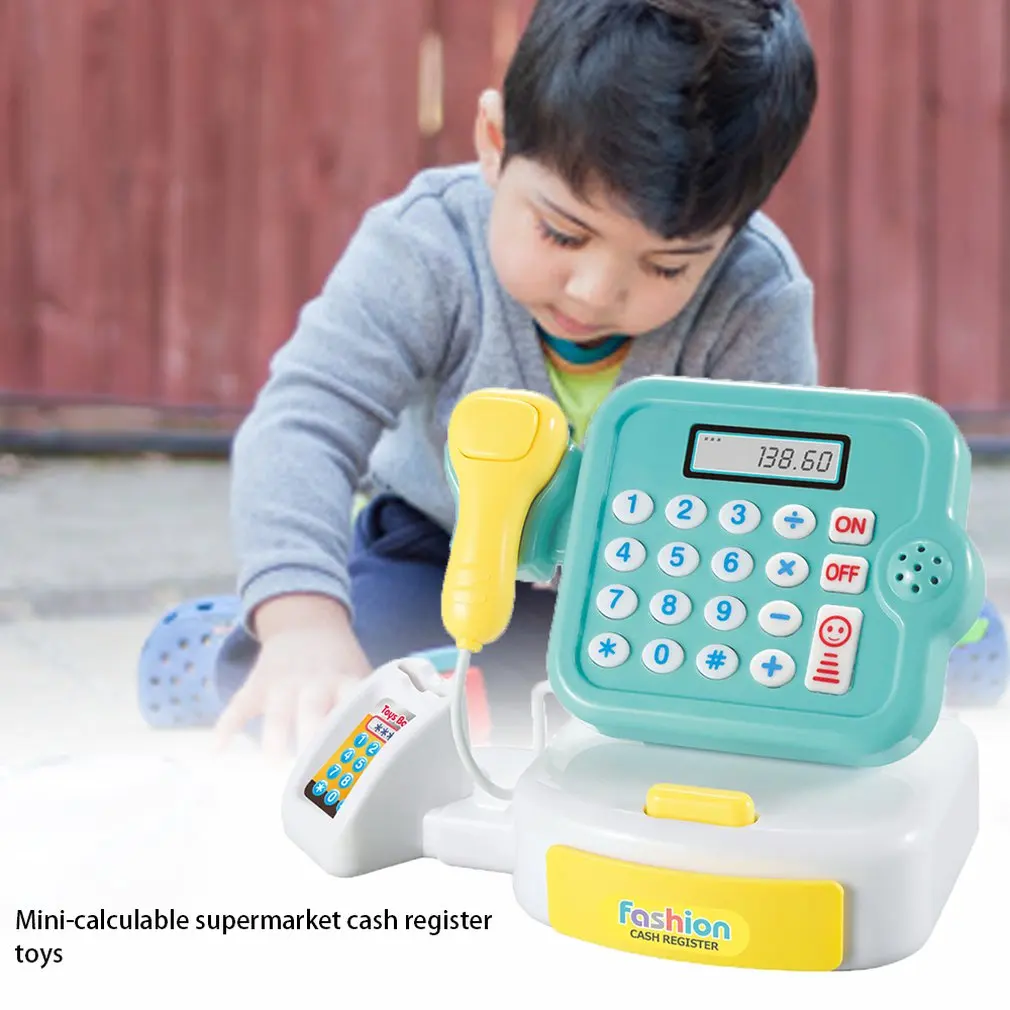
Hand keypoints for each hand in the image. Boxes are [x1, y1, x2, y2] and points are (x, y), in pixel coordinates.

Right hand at [214, 596, 371, 759]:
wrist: (305, 623)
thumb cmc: (341, 665)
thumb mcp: (362, 677)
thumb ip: (375, 709)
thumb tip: (397, 753)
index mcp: (345, 682)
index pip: (353, 703)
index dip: (356, 727)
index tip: (359, 756)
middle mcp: (314, 682)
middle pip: (313, 708)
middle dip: (313, 736)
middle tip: (315, 771)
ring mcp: (283, 683)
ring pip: (277, 710)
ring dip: (275, 737)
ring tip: (274, 767)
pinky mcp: (257, 685)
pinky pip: (239, 705)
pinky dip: (227, 726)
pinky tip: (219, 751)